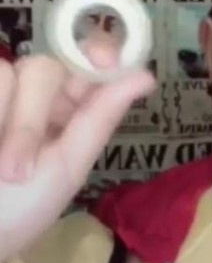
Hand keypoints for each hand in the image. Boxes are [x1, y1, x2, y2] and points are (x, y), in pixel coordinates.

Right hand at [0, 41, 155, 262]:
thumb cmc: (21, 210)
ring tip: (3, 170)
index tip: (102, 58)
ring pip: (8, 72)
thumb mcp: (66, 168)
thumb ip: (98, 118)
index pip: (87, 63)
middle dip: (30, 118)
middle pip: (44, 68)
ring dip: (11, 127)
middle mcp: (34, 98)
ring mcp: (2, 96)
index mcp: (69, 113)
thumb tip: (146, 77)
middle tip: (19, 170)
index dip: (96, 52)